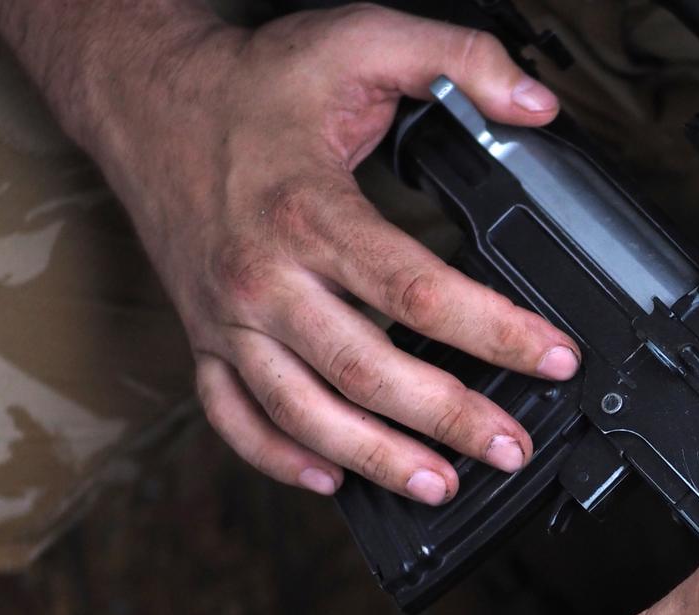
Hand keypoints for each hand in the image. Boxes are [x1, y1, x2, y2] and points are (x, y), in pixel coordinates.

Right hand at [87, 4, 578, 502]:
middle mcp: (263, 276)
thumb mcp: (361, 40)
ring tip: (440, 486)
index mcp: (308, 210)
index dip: (495, 331)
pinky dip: (277, 458)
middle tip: (513, 447)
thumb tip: (539, 104)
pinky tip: (331, 481)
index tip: (555, 357)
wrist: (143, 96)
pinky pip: (233, 416)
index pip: (416, 290)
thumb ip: (458, 59)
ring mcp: (228, 317)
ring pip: (302, 411)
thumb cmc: (254, 81)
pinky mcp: (204, 338)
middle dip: (449, 418)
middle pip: (365, 370)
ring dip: (374, 458)